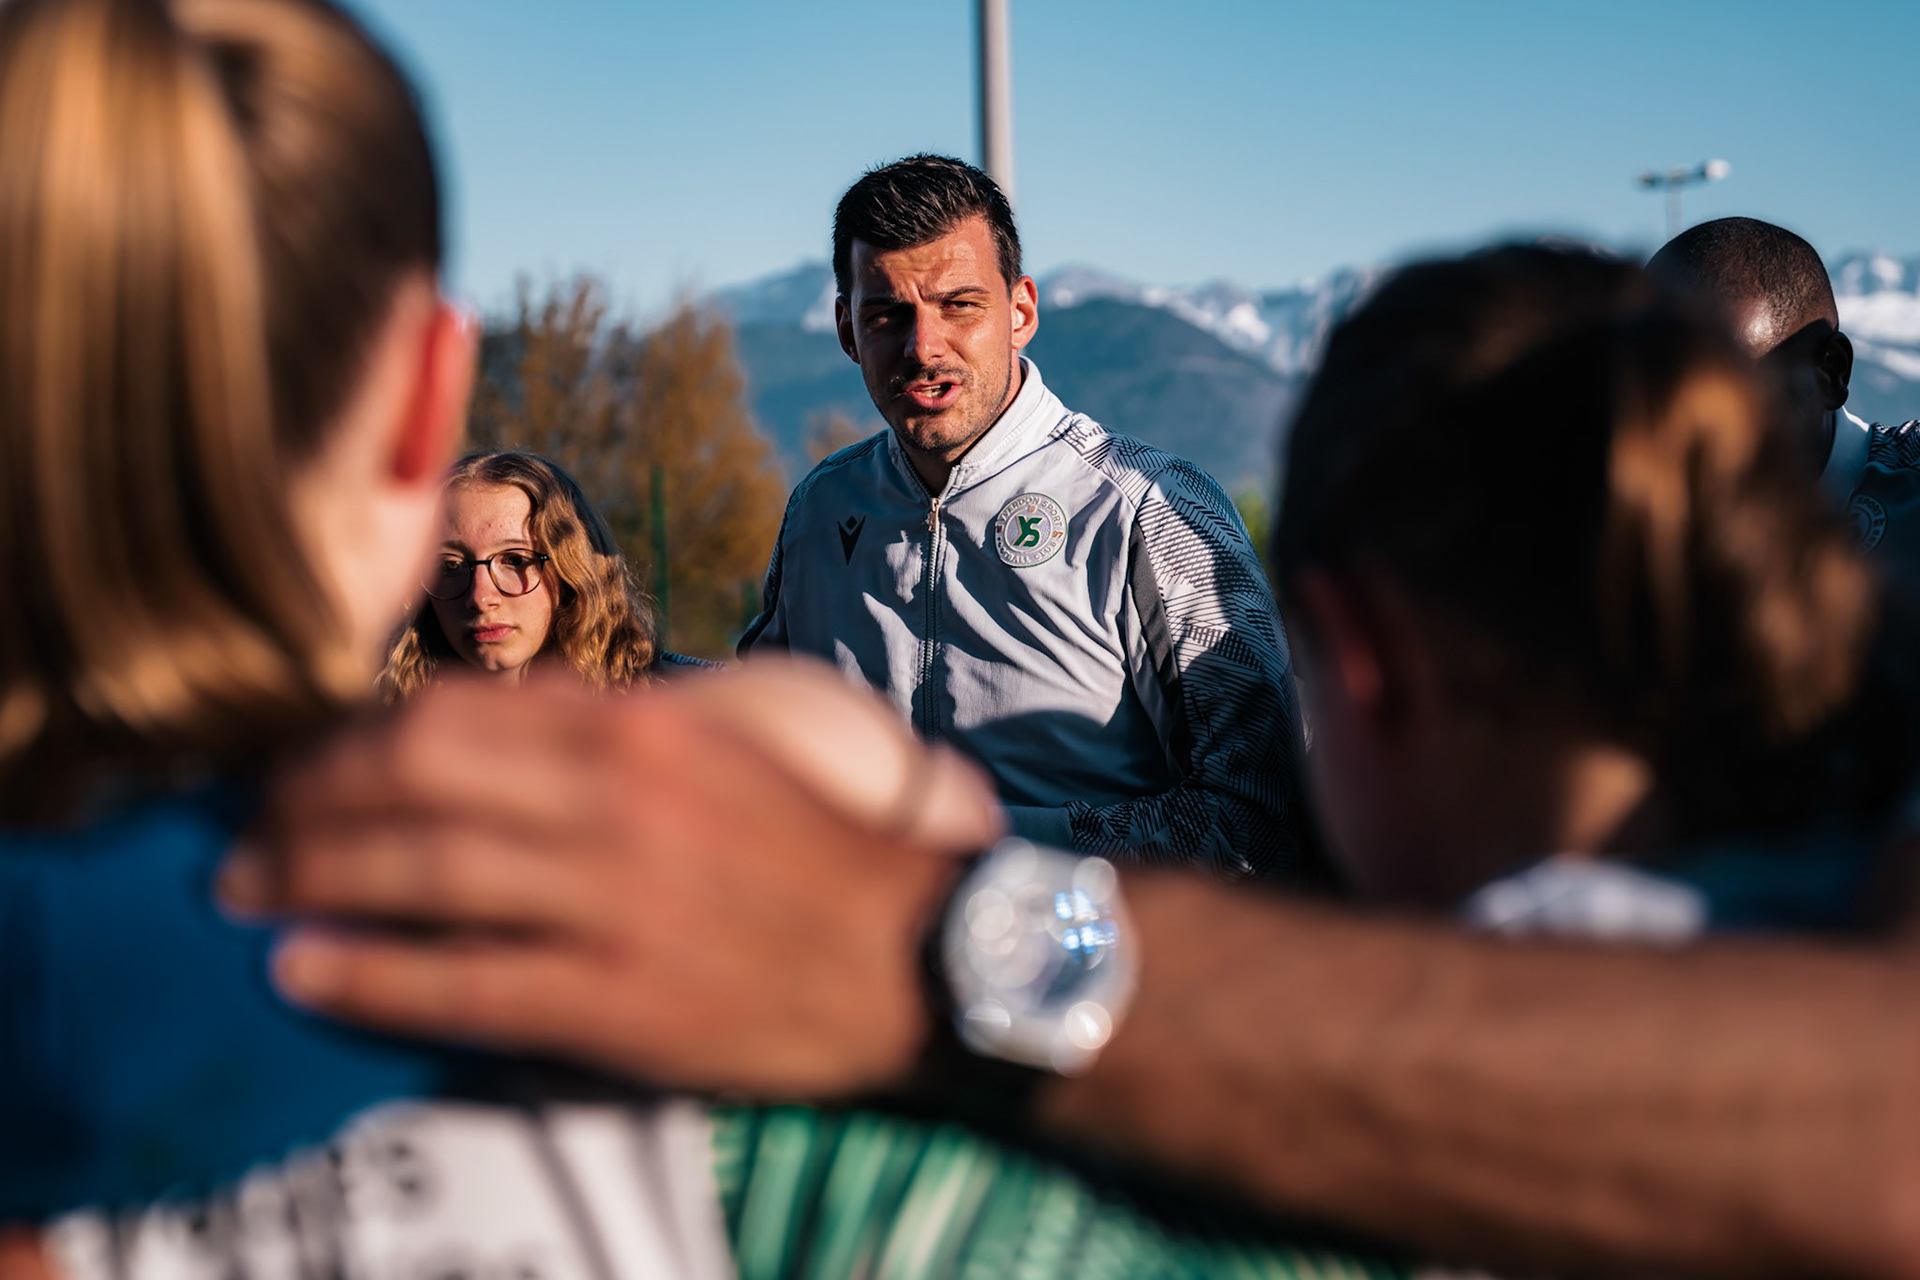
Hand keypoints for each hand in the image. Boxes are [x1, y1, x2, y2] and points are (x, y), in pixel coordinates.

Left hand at [224, 663, 1000, 1095]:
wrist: (920, 955)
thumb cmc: (816, 850)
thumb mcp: (723, 749)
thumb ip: (608, 728)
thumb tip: (492, 716)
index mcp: (640, 730)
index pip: (453, 713)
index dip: (349, 736)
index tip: (293, 759)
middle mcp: (616, 802)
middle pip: (412, 780)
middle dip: (304, 800)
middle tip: (241, 827)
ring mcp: (615, 902)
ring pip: (419, 873)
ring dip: (308, 877)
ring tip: (241, 892)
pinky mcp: (619, 1002)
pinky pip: (463, 984)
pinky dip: (367, 974)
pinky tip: (301, 971)